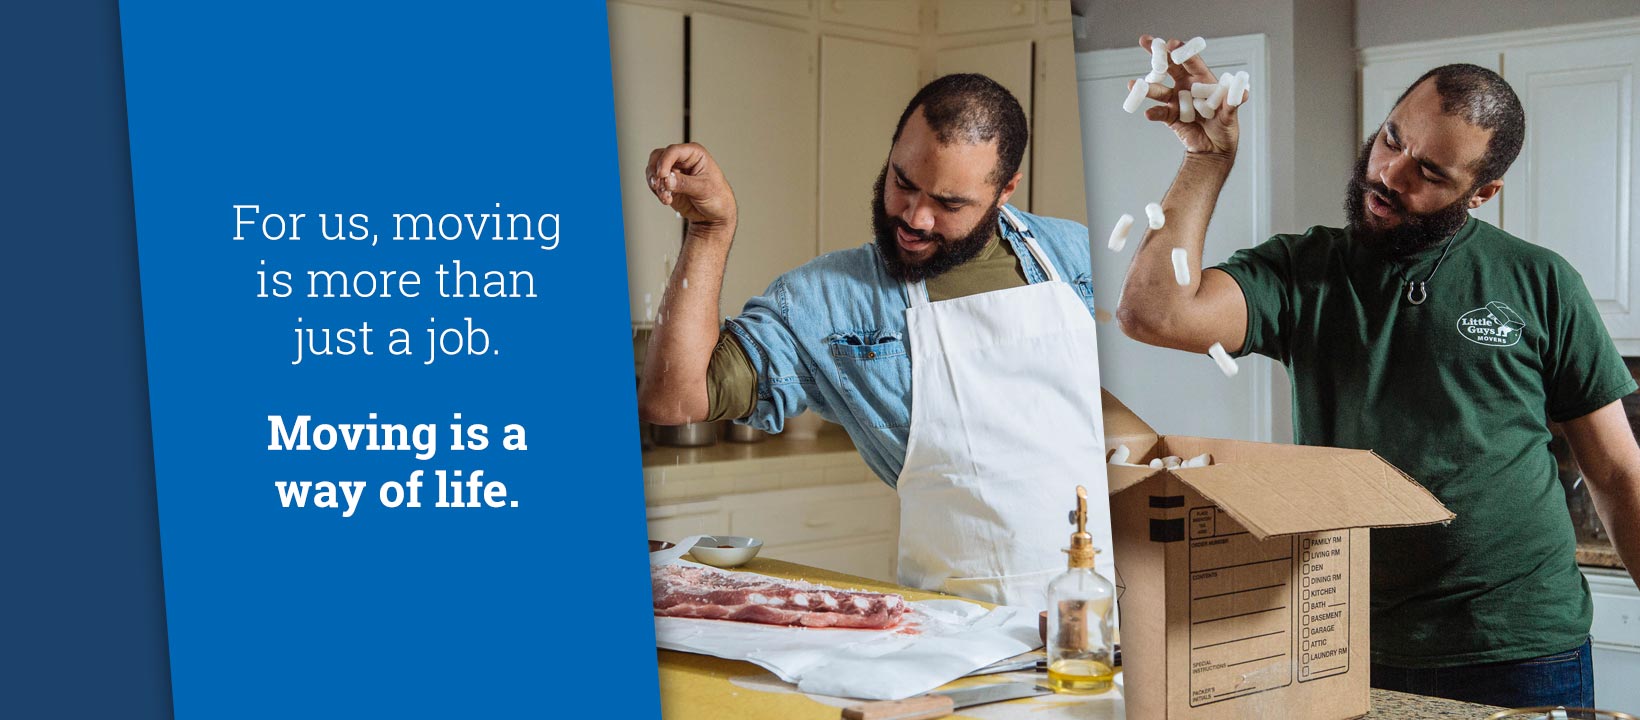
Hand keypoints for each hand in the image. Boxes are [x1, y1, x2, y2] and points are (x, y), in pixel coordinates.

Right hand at [646, 142, 736, 233]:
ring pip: (653, 170)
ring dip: (656, 184)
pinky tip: (667, 199)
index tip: (662, 175)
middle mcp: (682, 160)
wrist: (714, 215)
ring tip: (666, 196)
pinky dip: (657, 191)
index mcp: (694, 154)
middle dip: (655, 172)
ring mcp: (674, 172)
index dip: (665, 162)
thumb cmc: (717, 197)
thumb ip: (684, 183)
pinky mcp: (668, 184)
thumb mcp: (704, 189)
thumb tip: (667, 179)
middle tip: (659, 185)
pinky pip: (654, 183)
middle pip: (658, 157)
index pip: (674, 151)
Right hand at [1133, 35, 1243, 159]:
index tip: (1172, 43)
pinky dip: (1154, 113)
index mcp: (1202, 80)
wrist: (1214, 149)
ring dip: (1147, 87)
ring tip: (1134, 84)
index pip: (1191, 62)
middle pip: (1170, 67)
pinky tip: (1148, 114)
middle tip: (1146, 42)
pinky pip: (1159, 113)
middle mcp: (1186, 86)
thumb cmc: (1225, 128)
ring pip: (1160, 90)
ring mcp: (1176, 101)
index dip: (1182, 52)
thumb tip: (1245, 93)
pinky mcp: (1170, 117)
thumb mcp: (1230, 114)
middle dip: (1158, 55)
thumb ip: (1233, 103)